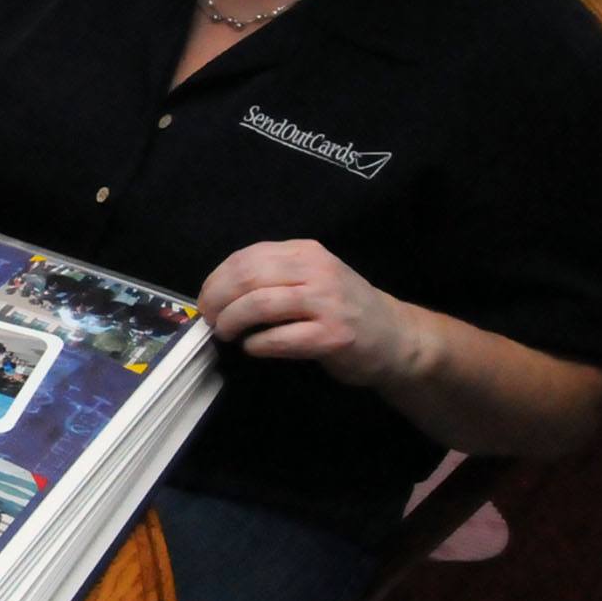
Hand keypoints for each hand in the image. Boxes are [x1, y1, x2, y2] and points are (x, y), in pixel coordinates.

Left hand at [197, 240, 420, 387]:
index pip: (246, 257)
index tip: (205, 299)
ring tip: (226, 333)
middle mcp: (317, 271)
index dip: (216, 279)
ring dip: (232, 322)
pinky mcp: (333, 336)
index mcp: (306, 252)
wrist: (396, 337)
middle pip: (247, 277)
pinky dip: (257, 345)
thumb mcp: (312, 277)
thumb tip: (217, 290)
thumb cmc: (343, 307)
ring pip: (259, 305)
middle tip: (209, 318)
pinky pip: (279, 338)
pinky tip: (253, 348)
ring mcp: (327, 303)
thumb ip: (273, 275)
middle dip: (217, 300)